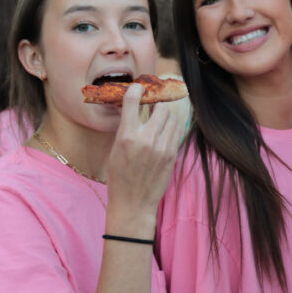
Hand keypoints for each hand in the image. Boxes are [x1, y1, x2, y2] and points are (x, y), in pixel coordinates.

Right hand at [106, 83, 183, 233]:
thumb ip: (125, 128)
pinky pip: (177, 131)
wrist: (133, 203)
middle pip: (160, 107)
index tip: (138, 89)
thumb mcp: (115, 150)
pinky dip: (171, 127)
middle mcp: (146, 139)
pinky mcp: (172, 155)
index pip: (133, 101)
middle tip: (151, 107)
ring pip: (172, 118)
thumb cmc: (120, 177)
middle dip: (156, 105)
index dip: (136, 90)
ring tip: (157, 121)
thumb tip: (128, 107)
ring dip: (165, 116)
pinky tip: (164, 132)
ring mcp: (162, 148)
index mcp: (126, 136)